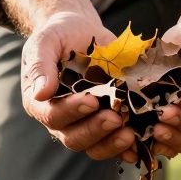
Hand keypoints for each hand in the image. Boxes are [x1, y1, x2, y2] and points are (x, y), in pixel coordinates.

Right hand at [5, 0, 139, 161]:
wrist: (82, 32)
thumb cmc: (60, 35)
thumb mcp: (46, 41)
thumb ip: (41, 65)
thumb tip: (40, 93)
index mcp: (41, 103)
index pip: (53, 115)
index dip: (72, 111)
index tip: (92, 100)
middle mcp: (61, 120)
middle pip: (74, 138)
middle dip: (95, 130)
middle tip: (116, 118)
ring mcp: (84, 124)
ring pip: (95, 146)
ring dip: (112, 143)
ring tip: (130, 133)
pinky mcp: (106, 124)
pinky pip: (113, 143)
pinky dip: (127, 146)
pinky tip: (140, 141)